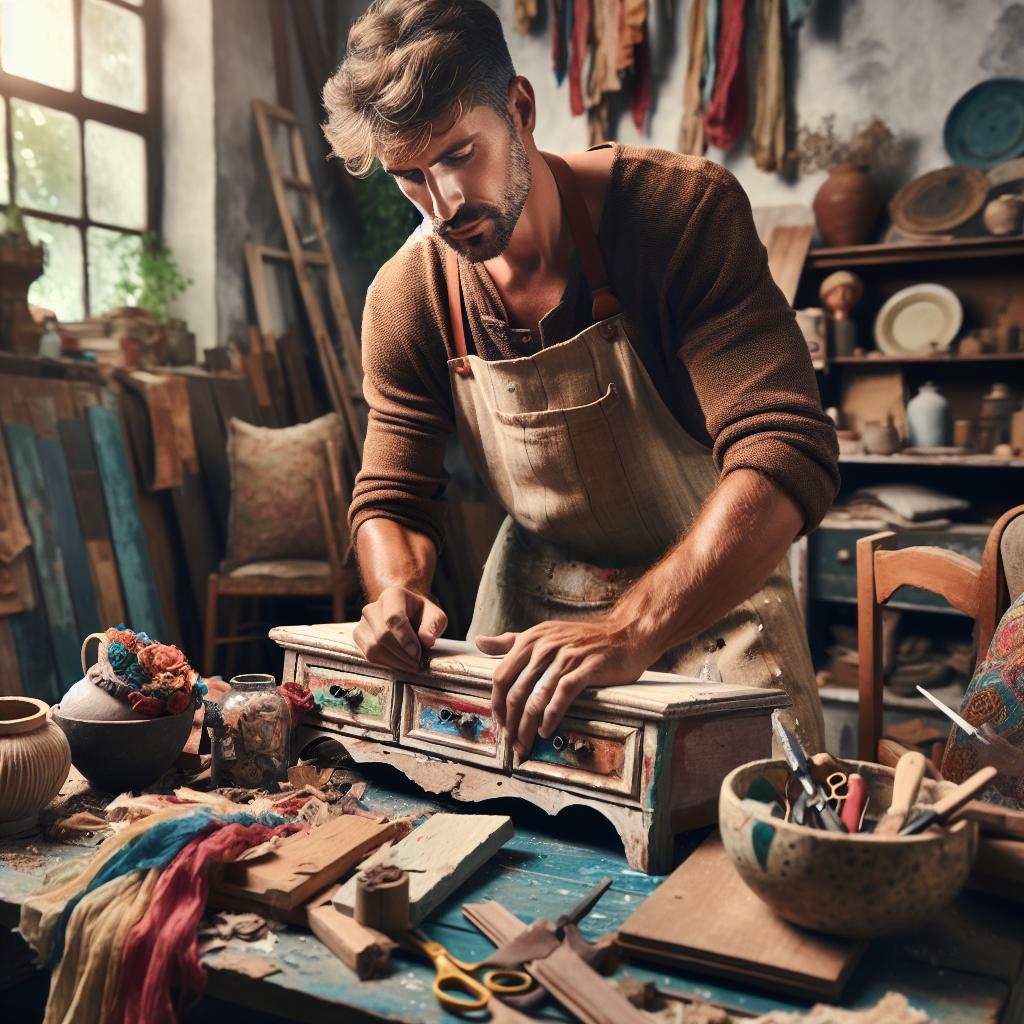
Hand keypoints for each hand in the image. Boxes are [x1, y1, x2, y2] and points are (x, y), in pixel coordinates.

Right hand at [353, 587, 446, 671]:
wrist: (406, 615)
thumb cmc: (421, 615)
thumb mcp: (435, 616)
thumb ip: (433, 625)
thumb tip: (427, 640)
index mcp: (393, 595)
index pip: (394, 617)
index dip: (405, 638)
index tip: (417, 653)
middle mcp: (373, 607)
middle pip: (383, 635)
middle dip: (402, 654)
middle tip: (417, 663)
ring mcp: (362, 622)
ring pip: (374, 647)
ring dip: (395, 661)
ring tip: (411, 665)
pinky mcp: (358, 636)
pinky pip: (369, 655)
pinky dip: (386, 663)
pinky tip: (400, 663)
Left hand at [475, 618, 656, 758]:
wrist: (626, 634)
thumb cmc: (583, 639)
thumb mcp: (544, 635)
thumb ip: (510, 641)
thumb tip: (478, 643)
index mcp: (531, 640)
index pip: (501, 676)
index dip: (497, 704)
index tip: (500, 724)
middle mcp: (544, 647)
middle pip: (516, 692)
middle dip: (510, 722)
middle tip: (511, 743)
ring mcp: (565, 657)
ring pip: (536, 698)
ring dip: (527, 727)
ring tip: (526, 745)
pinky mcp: (585, 668)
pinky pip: (561, 696)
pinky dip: (551, 717)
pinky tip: (546, 731)